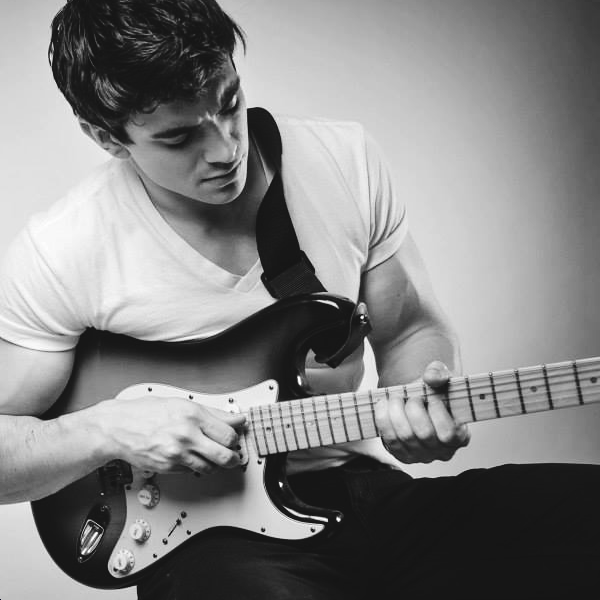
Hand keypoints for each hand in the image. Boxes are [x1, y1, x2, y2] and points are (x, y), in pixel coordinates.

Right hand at [90, 395, 245, 474]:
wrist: (117, 427)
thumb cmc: (146, 412)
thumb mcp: (182, 404)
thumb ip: (212, 413)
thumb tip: (236, 417)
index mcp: (193, 415)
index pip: (228, 434)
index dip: (236, 438)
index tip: (237, 437)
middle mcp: (186, 435)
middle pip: (224, 455)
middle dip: (233, 457)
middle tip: (234, 455)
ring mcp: (177, 454)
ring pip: (210, 468)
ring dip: (214, 464)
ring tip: (211, 456)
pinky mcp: (168, 468)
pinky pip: (191, 472)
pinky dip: (195, 466)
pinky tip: (190, 457)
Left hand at [375, 360, 469, 463]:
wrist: (414, 398)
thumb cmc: (432, 390)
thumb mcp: (440, 376)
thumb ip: (439, 372)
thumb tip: (432, 378)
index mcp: (459, 435)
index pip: (449, 433)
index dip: (437, 413)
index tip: (431, 398)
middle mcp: (442, 451)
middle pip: (424, 434)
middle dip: (414, 409)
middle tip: (411, 396)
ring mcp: (421, 456)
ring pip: (405, 437)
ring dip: (396, 412)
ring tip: (395, 397)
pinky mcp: (402, 455)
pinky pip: (389, 440)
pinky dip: (384, 419)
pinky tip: (384, 405)